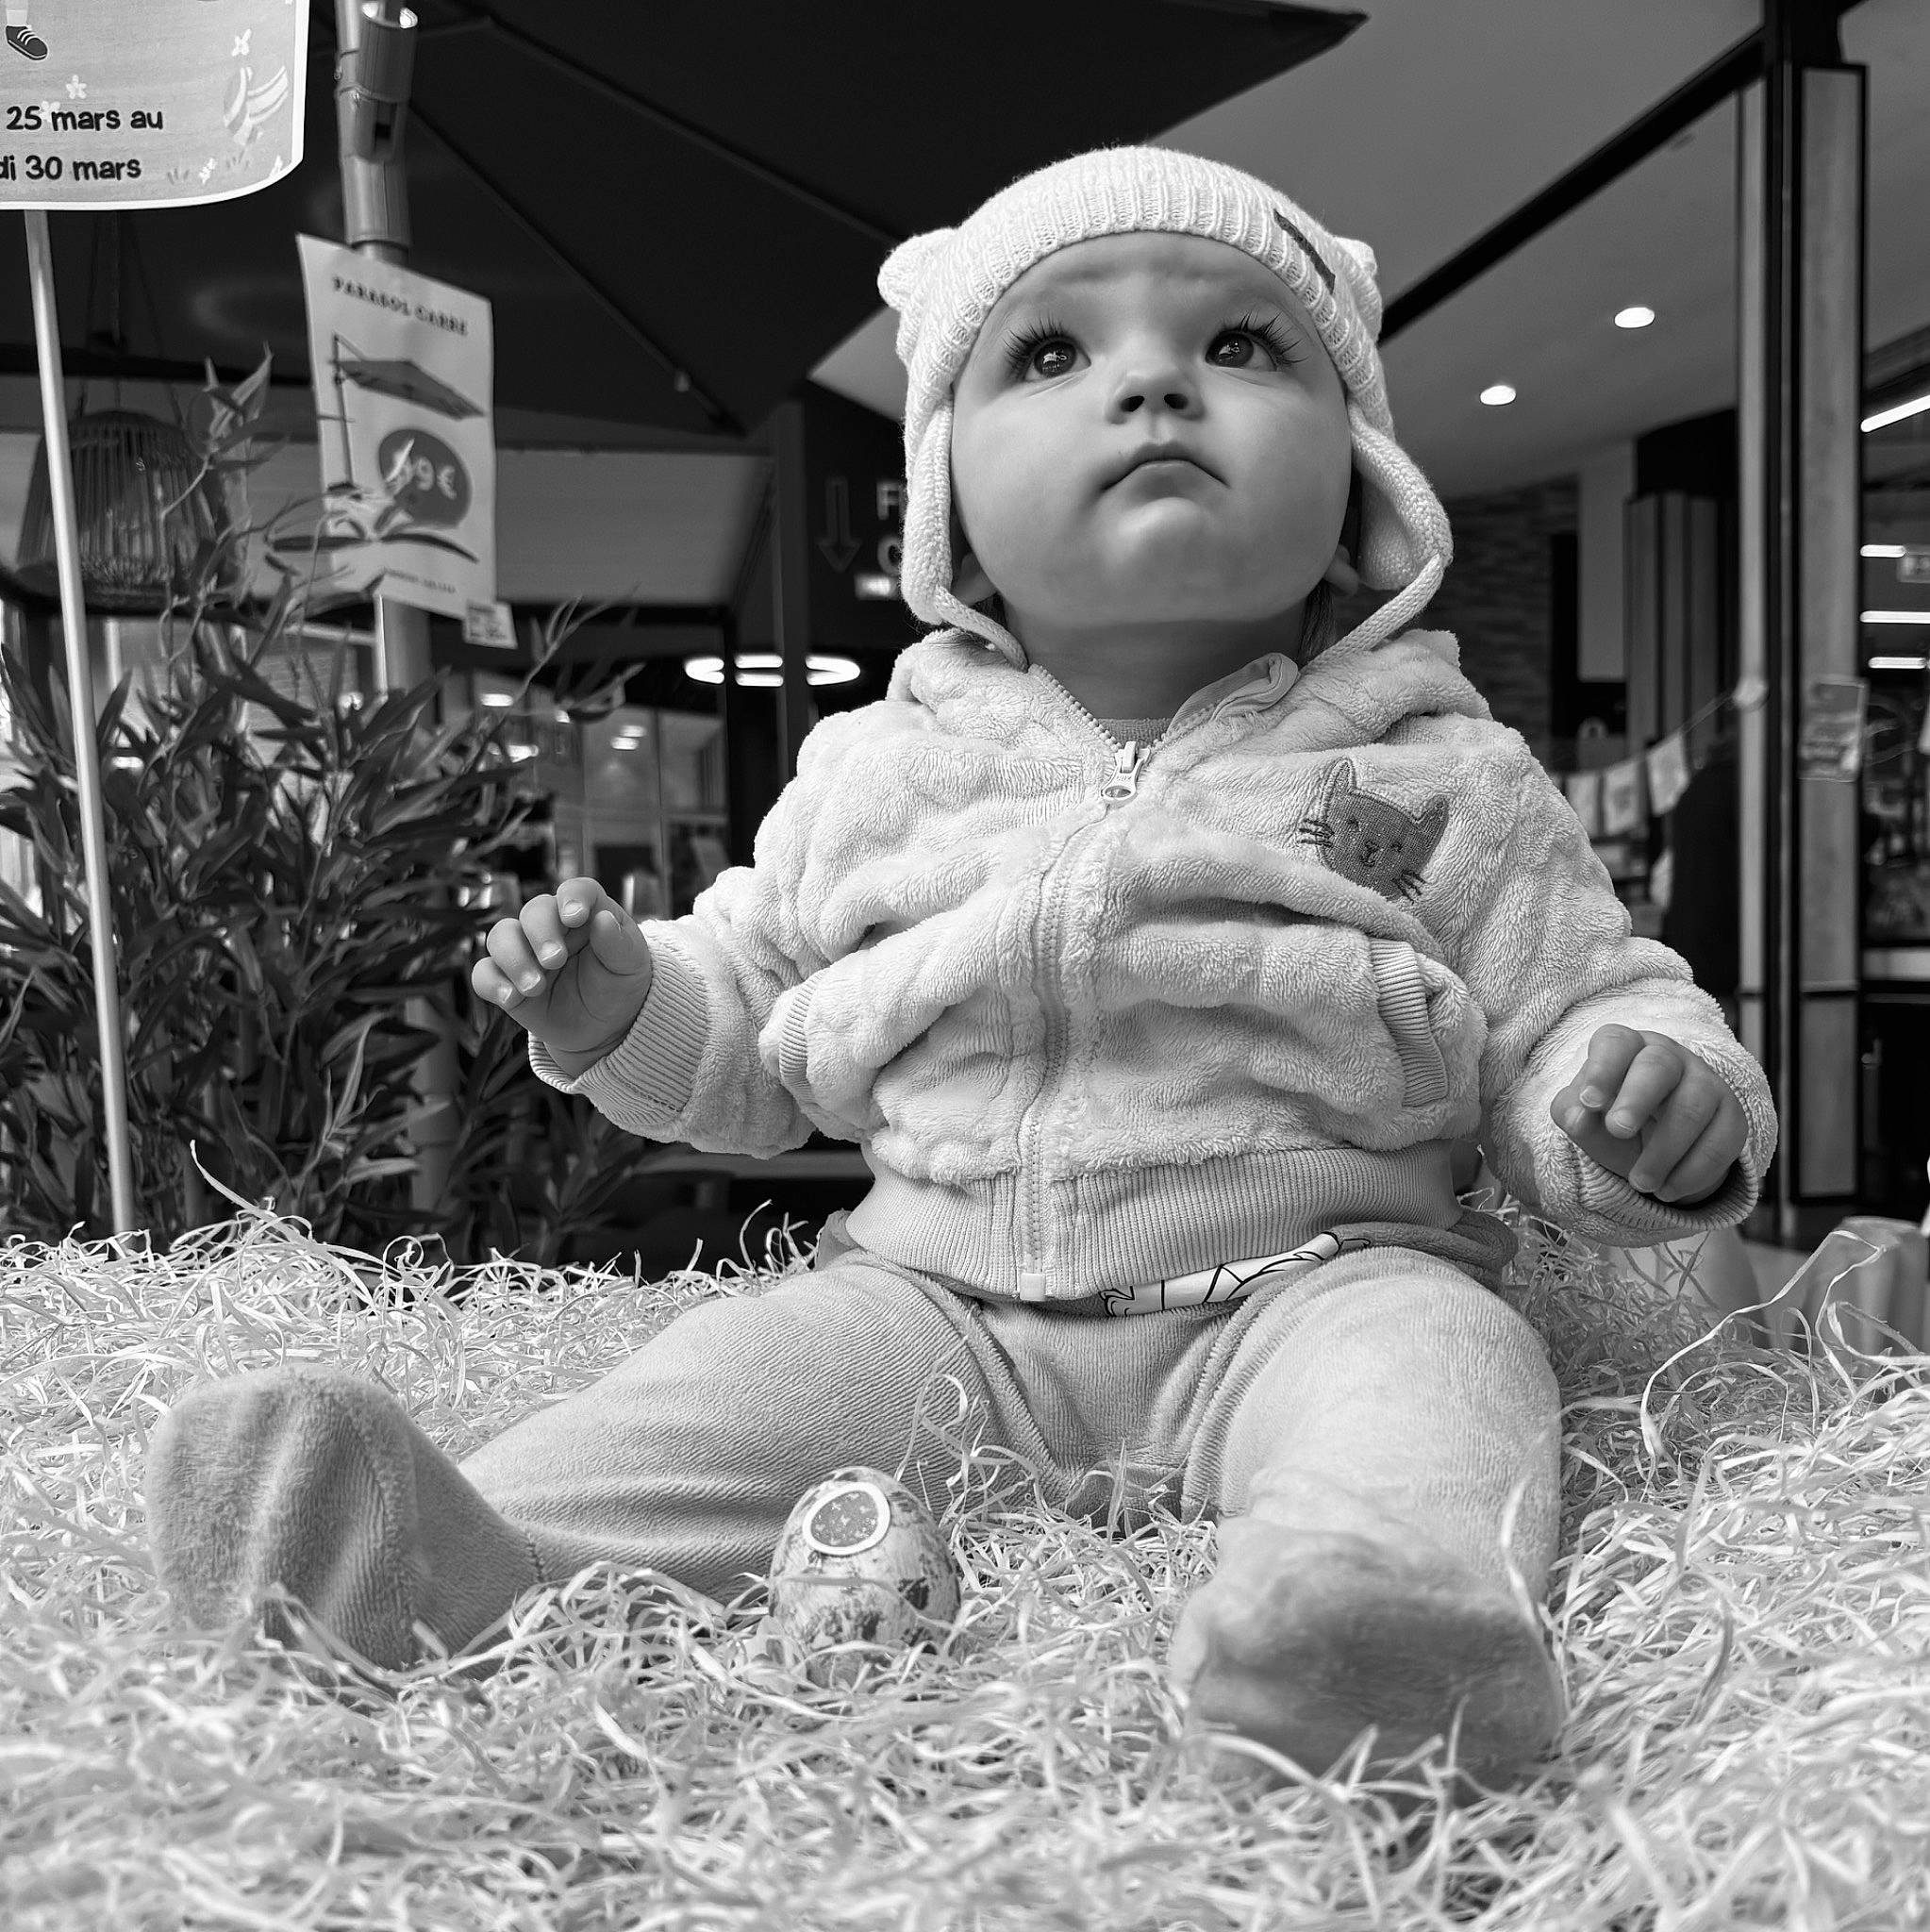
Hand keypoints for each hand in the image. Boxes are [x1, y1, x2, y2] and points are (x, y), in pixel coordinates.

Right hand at [471, 878, 653, 1073]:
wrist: (604, 1026)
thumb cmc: (618, 985)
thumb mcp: (630, 965)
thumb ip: (618, 943)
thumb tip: (603, 920)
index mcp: (586, 913)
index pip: (576, 890)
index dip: (572, 897)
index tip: (575, 917)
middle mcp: (551, 926)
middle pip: (533, 911)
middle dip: (540, 934)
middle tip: (555, 961)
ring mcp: (525, 951)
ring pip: (500, 936)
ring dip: (514, 959)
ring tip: (535, 987)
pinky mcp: (506, 979)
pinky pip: (484, 973)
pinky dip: (492, 983)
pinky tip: (511, 998)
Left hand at [1549, 1025, 1746, 1204]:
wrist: (1655, 1151)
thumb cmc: (1613, 1121)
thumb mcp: (1586, 1119)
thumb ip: (1571, 1113)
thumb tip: (1577, 1115)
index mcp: (1627, 1048)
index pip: (1616, 1043)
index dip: (1602, 1069)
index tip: (1589, 1102)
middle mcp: (1669, 1057)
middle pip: (1658, 1065)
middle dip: (1637, 1099)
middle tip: (1619, 1131)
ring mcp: (1705, 1083)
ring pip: (1693, 1107)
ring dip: (1664, 1151)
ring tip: (1641, 1183)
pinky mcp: (1732, 1116)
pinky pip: (1722, 1141)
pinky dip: (1693, 1171)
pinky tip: (1668, 1190)